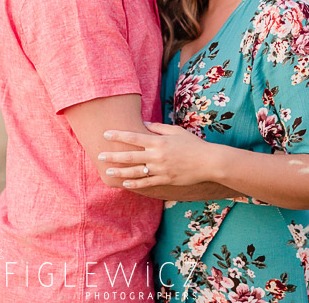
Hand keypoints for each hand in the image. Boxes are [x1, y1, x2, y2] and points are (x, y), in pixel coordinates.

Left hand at [99, 122, 214, 189]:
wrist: (208, 162)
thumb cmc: (193, 144)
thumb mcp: (177, 132)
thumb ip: (159, 128)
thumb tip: (144, 124)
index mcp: (159, 142)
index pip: (134, 138)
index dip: (119, 135)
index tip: (106, 134)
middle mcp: (157, 156)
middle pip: (130, 156)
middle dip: (113, 156)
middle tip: (99, 156)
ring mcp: (160, 169)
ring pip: (135, 172)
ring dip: (120, 172)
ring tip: (108, 172)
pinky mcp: (165, 180)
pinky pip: (146, 183)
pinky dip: (134, 183)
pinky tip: (124, 183)